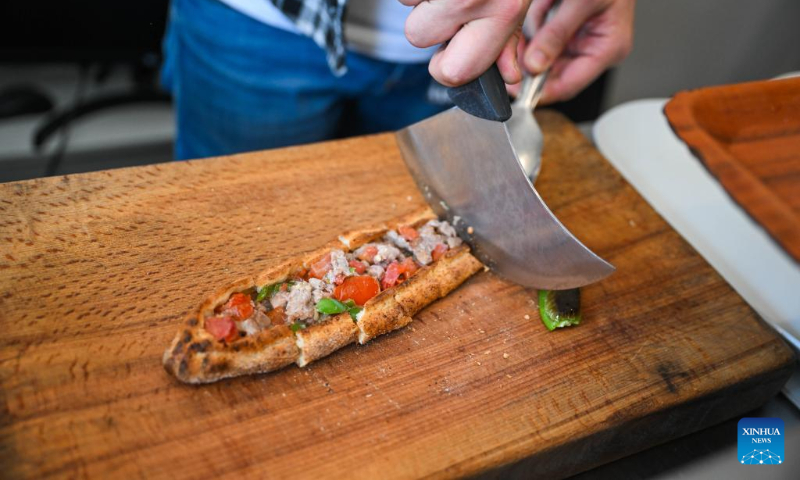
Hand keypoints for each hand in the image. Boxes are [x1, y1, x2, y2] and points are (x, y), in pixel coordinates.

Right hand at [401, 0, 532, 86]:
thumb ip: (509, 38)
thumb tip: (509, 76)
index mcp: (501, 11)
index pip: (453, 71)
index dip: (447, 66)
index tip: (453, 53)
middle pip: (417, 37)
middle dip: (427, 25)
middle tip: (449, 9)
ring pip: (406, 8)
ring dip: (421, 1)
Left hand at [523, 0, 634, 103]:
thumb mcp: (580, 2)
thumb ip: (556, 35)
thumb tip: (535, 66)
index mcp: (608, 48)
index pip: (569, 85)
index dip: (541, 92)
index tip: (517, 93)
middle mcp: (595, 48)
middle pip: (554, 74)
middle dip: (530, 67)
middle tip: (509, 62)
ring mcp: (581, 39)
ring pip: (544, 58)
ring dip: (528, 48)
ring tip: (524, 33)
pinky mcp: (568, 29)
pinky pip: (543, 40)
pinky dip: (532, 33)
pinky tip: (530, 24)